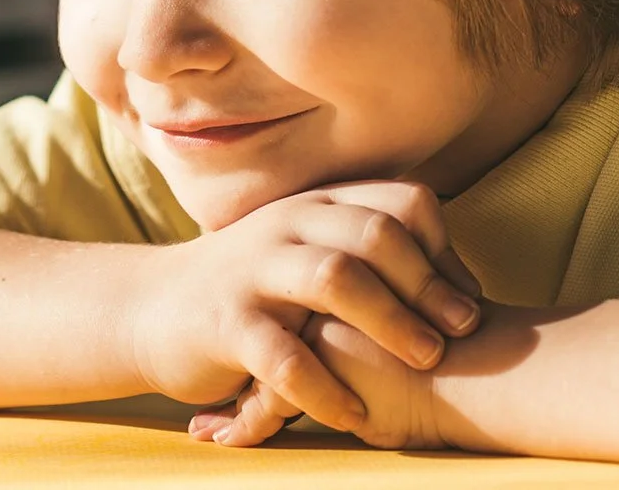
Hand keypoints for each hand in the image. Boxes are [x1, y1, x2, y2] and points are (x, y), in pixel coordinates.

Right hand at [127, 180, 480, 439]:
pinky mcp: (226, 323)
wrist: (149, 307)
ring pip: (335, 278)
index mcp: (318, 205)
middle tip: (461, 330)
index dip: (445, 248)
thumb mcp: (307, 251)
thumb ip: (367, 254)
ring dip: (390, 320)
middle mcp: (290, 225)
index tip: (468, 299)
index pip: (402, 201)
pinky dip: (327, 389)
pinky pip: (284, 356)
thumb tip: (458, 286)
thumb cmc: (253, 288)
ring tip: (424, 361)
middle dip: (428, 283)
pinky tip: (355, 416)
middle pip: (376, 232)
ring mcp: (255, 271)